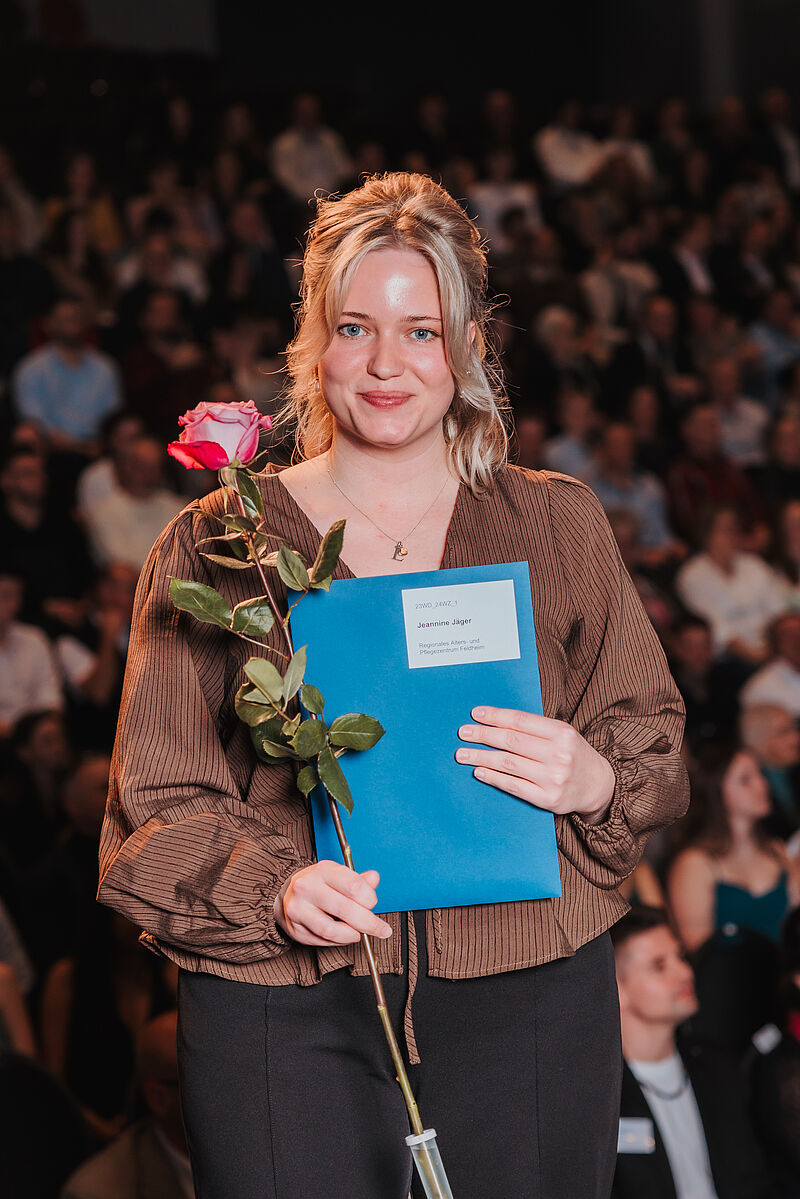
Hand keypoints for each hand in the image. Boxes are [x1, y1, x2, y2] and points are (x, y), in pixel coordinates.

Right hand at [274, 861, 392, 946]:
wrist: (286, 892)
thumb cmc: (318, 884)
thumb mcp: (338, 875)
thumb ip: (358, 880)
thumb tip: (374, 878)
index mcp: (323, 870)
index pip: (353, 885)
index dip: (369, 899)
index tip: (373, 904)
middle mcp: (308, 887)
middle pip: (345, 909)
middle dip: (368, 923)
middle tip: (381, 930)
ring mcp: (299, 909)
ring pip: (332, 930)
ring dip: (352, 935)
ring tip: (359, 934)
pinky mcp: (296, 928)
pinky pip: (322, 940)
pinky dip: (339, 941)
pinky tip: (344, 936)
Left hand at [456, 707, 615, 822]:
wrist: (599, 786)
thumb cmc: (574, 754)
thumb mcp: (563, 734)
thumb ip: (535, 728)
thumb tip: (495, 721)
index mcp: (562, 733)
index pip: (521, 721)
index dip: (496, 716)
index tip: (475, 714)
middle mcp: (559, 755)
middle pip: (511, 741)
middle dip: (483, 735)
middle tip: (463, 733)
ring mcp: (553, 779)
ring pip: (508, 764)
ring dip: (481, 758)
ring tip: (462, 754)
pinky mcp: (548, 799)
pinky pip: (513, 786)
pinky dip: (493, 778)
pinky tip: (479, 772)